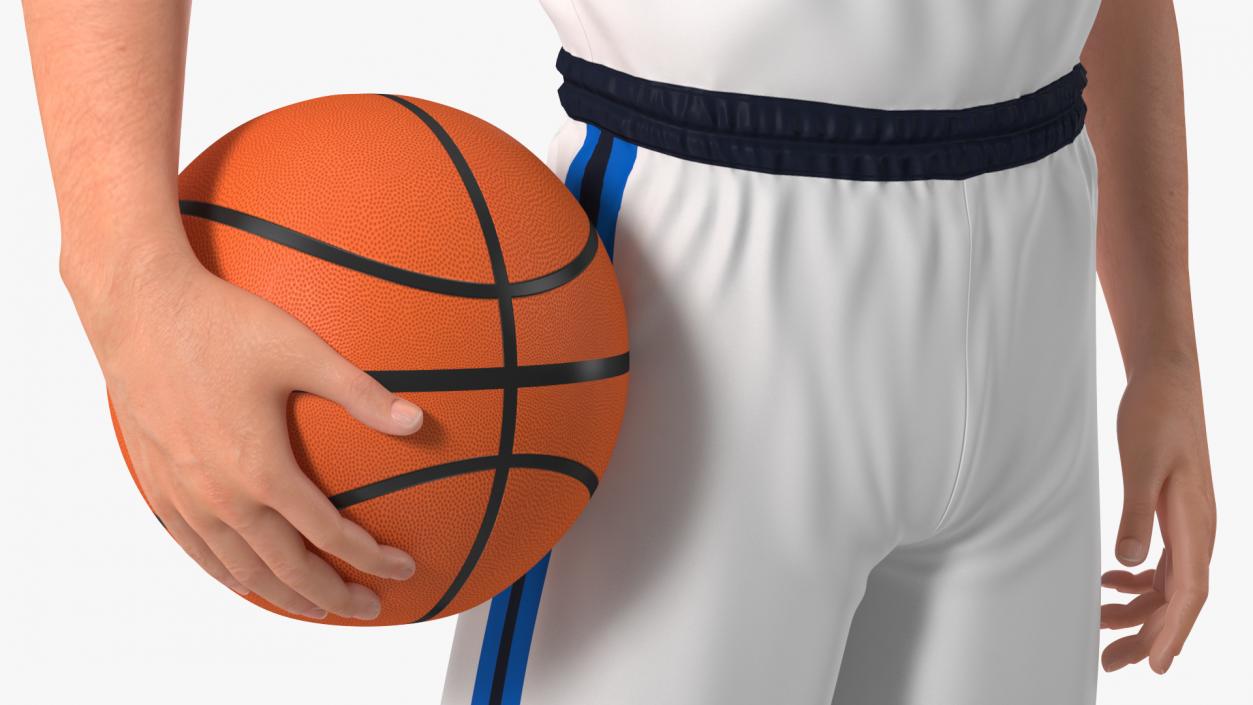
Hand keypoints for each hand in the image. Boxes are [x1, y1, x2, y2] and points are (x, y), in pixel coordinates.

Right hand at [68, 232, 422, 620]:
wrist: (139, 307)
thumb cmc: (223, 323)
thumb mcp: (304, 351)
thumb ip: (362, 393)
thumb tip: (417, 421)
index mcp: (261, 469)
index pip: (328, 534)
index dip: (370, 557)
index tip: (402, 567)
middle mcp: (221, 495)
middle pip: (285, 568)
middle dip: (332, 594)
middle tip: (367, 607)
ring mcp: (184, 494)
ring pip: (238, 569)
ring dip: (282, 593)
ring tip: (316, 606)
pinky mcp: (157, 483)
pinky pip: (194, 549)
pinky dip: (226, 574)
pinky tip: (243, 579)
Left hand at [1100, 361, 1215, 672]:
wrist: (1166, 380)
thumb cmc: (1155, 416)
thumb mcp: (1139, 464)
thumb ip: (1134, 514)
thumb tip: (1128, 564)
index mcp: (1196, 524)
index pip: (1190, 594)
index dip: (1173, 633)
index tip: (1155, 665)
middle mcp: (1199, 530)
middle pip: (1179, 599)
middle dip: (1149, 634)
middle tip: (1112, 663)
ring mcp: (1188, 522)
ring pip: (1170, 584)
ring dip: (1139, 610)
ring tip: (1101, 626)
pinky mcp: (1174, 512)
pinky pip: (1163, 562)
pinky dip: (1139, 581)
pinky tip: (1110, 582)